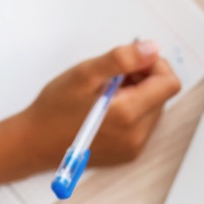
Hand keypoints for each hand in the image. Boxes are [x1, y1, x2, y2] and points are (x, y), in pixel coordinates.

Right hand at [6, 40, 181, 172]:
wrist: (34, 143)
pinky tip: (106, 108)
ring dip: (137, 94)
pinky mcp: (127, 154)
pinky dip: (131, 110)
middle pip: (162, 95)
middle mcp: (137, 136)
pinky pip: (143, 124)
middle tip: (112, 77)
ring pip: (153, 109)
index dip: (153, 65)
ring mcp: (133, 148)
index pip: (169, 82)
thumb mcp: (84, 74)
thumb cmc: (54, 108)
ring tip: (106, 92)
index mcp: (129, 115)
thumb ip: (121, 59)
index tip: (130, 62)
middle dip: (143, 79)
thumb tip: (152, 49)